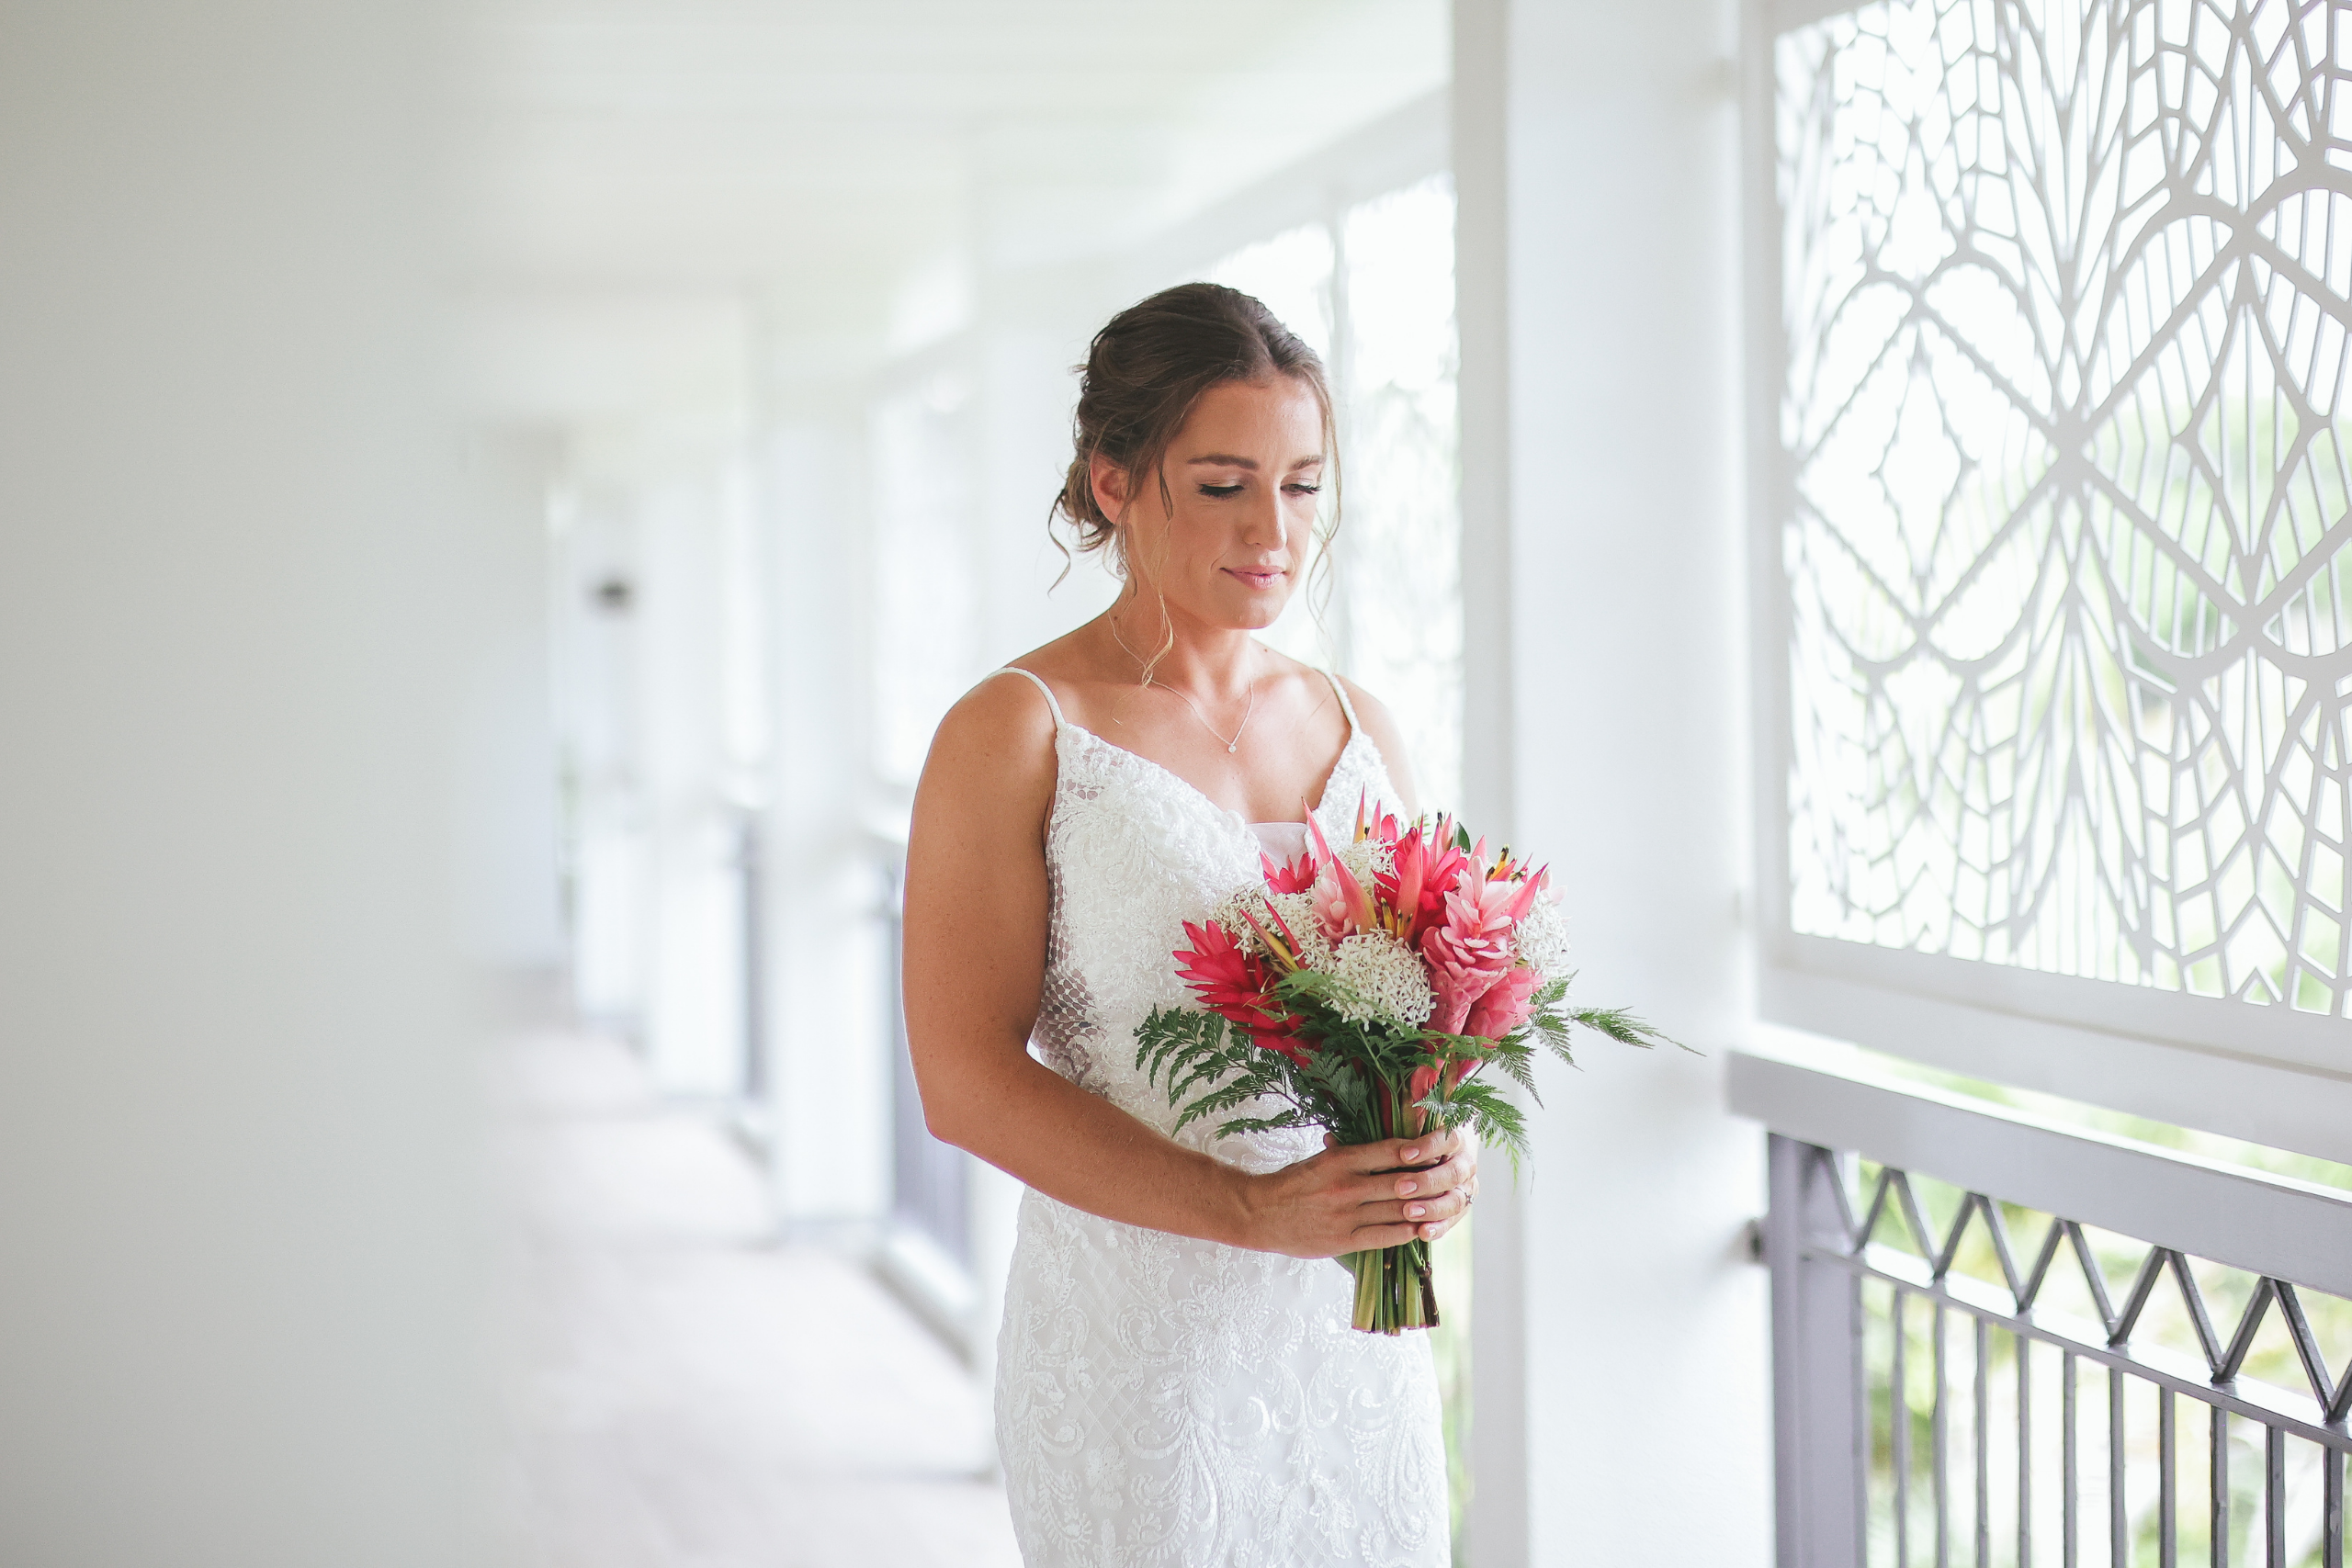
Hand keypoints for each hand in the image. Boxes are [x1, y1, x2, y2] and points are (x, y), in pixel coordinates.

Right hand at [1237, 1126, 1479, 1257]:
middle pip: (1402, 1182)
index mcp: (1341, 1159)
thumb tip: (1391, 1144)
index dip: (1421, 1149)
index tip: (1441, 1147)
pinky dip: (1407, 1232)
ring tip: (1445, 1203)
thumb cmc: (1294, 1182)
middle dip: (1431, 1180)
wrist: (1260, 1213)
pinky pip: (1385, 1236)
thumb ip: (1354, 1155)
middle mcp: (1346, 1186)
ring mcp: (1346, 1215)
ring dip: (1425, 1208)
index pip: (1391, 1150)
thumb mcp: (1322, 1159)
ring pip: (1397, 1211)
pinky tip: (1422, 1228)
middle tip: (1453, 1176)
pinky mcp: (1343, 1240)